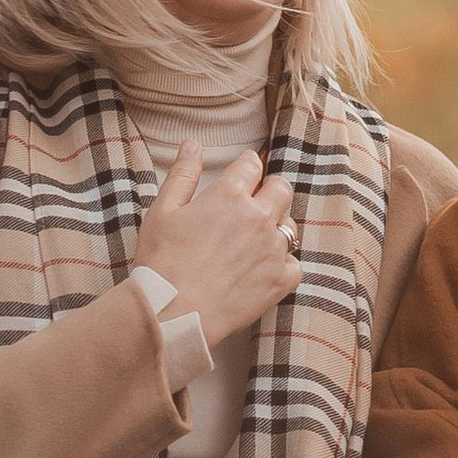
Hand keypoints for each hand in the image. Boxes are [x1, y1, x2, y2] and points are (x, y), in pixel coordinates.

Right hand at [133, 143, 299, 350]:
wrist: (172, 313)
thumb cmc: (161, 262)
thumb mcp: (163, 210)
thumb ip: (182, 174)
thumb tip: (192, 144)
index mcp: (230, 196)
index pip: (252, 165)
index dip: (246, 167)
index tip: (242, 175)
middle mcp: (259, 218)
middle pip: (281, 189)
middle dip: (270, 191)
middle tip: (255, 204)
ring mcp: (273, 250)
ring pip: (290, 226)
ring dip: (277, 227)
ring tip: (256, 240)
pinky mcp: (280, 280)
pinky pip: (296, 264)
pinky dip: (284, 265)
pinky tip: (265, 269)